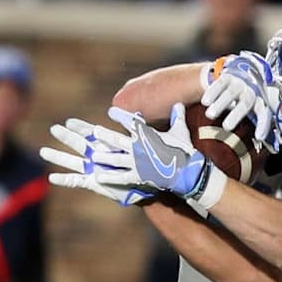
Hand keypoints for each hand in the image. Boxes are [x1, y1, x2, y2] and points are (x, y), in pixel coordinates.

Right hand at [39, 118, 153, 205]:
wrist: (148, 185)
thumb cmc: (146, 165)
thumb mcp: (142, 146)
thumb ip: (137, 131)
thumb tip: (138, 115)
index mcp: (109, 146)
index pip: (92, 134)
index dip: (82, 127)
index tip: (69, 121)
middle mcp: (99, 156)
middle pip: (79, 145)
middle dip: (67, 137)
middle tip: (54, 128)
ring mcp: (94, 170)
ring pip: (73, 162)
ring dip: (59, 157)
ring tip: (44, 151)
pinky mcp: (93, 183)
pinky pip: (76, 182)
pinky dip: (65, 180)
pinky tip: (52, 177)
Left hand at [91, 103, 208, 197]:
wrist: (187, 171)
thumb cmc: (184, 150)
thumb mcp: (181, 131)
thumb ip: (177, 117)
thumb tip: (178, 104)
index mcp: (146, 135)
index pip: (130, 122)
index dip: (120, 116)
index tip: (111, 112)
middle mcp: (137, 147)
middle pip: (116, 139)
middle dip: (104, 135)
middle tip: (95, 132)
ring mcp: (136, 162)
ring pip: (115, 159)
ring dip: (104, 157)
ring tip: (94, 156)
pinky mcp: (138, 176)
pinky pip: (120, 176)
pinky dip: (110, 177)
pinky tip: (99, 177)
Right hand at [202, 51, 281, 144]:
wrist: (243, 70)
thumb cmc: (248, 96)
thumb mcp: (256, 107)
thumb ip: (258, 122)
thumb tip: (265, 144)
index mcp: (260, 100)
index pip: (264, 113)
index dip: (263, 125)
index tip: (259, 137)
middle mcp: (251, 91)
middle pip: (245, 103)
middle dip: (236, 115)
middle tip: (227, 127)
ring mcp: (239, 83)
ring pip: (230, 94)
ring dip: (220, 104)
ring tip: (211, 115)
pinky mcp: (228, 76)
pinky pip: (220, 84)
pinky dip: (213, 92)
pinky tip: (206, 102)